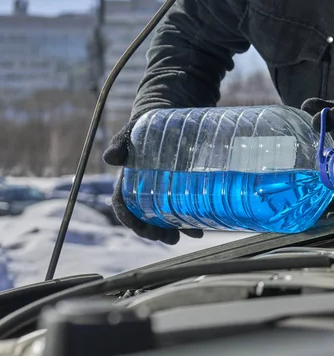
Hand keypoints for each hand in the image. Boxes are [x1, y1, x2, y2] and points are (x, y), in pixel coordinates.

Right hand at [103, 120, 204, 244]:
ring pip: (166, 218)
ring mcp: (163, 192)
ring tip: (189, 235)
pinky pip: (183, 209)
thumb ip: (120, 143)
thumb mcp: (131, 131)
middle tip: (169, 238)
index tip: (138, 228)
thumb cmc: (144, 125)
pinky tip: (200, 228)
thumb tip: (110, 159)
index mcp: (128, 181)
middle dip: (155, 232)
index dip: (129, 220)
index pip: (123, 206)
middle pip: (146, 218)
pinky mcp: (180, 188)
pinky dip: (191, 220)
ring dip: (175, 230)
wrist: (167, 116)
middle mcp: (145, 191)